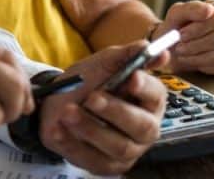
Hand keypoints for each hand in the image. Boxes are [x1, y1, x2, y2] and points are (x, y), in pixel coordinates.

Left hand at [40, 42, 167, 175]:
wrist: (56, 101)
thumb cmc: (87, 81)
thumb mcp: (103, 63)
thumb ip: (126, 55)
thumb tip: (152, 48)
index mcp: (148, 100)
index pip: (156, 94)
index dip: (145, 87)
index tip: (130, 78)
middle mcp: (144, 128)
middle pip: (142, 126)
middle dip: (115, 111)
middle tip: (91, 98)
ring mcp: (127, 151)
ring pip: (118, 146)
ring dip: (90, 128)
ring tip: (67, 112)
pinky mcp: (105, 165)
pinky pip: (92, 159)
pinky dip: (72, 144)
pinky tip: (57, 129)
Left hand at [156, 0, 213, 74]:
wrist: (171, 46)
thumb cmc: (176, 26)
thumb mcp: (176, 14)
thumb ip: (191, 9)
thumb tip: (209, 10)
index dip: (199, 28)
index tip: (181, 34)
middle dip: (195, 44)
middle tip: (179, 46)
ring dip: (196, 56)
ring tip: (182, 53)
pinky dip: (202, 65)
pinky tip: (192, 60)